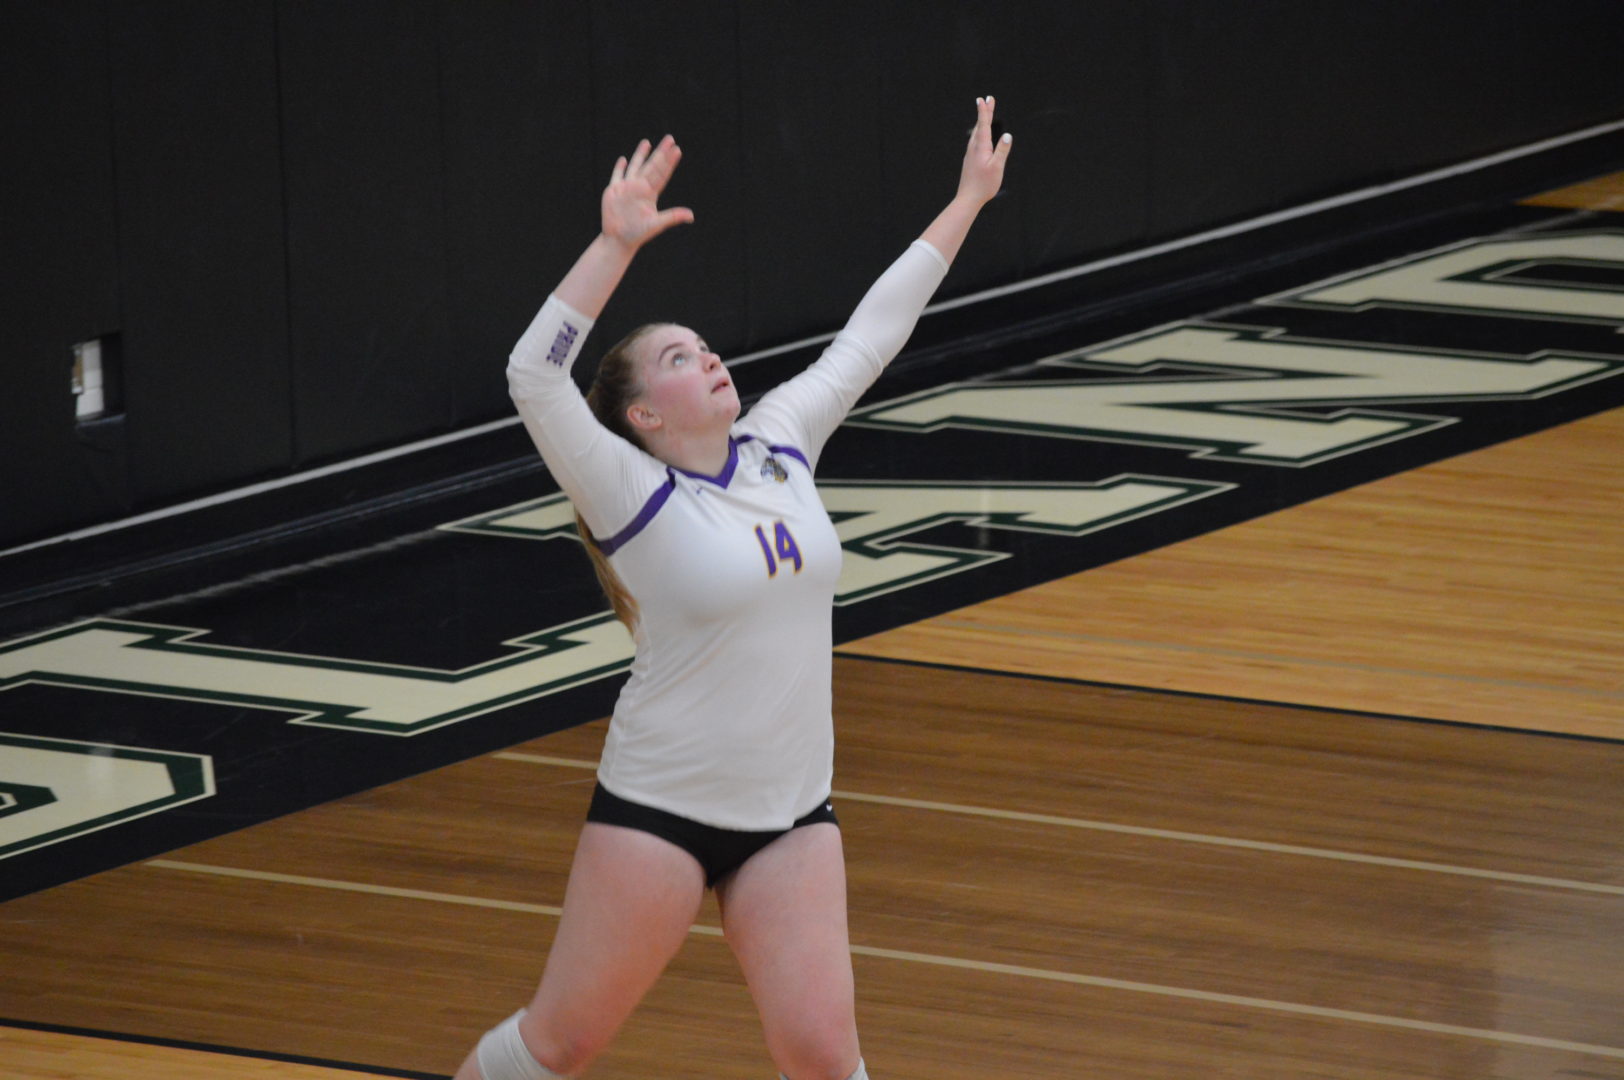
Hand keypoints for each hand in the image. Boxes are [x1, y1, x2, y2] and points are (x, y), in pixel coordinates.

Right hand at [601, 135, 694, 249]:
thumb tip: (691, 216)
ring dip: (641, 154)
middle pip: (652, 165)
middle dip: (661, 152)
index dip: (669, 162)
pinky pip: (617, 176)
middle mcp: (640, 188)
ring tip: (647, 142)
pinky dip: (620, 167)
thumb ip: (673, 216)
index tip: (677, 150)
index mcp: (650, 193)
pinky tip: (624, 159)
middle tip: (670, 138)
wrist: (618, 240)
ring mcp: (626, 188)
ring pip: (635, 166)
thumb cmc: (638, 234)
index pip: (662, 173)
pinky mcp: (613, 191)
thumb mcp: (657, 224)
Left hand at [956, 96, 1012, 205]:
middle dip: (984, 112)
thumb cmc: (984, 185)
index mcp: (981, 147)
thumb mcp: (997, 167)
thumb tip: (1007, 135)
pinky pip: (975, 141)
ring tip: (984, 113)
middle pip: (979, 126)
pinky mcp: (970, 160)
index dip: (984, 111)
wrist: (968, 198)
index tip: (984, 99)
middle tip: (987, 99)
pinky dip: (979, 132)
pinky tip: (980, 135)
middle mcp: (974, 148)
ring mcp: (970, 154)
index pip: (983, 125)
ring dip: (981, 122)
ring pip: (976, 133)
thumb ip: (1002, 151)